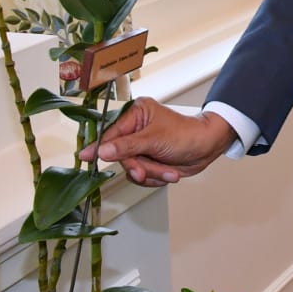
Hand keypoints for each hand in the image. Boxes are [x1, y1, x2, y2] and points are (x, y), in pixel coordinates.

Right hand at [78, 97, 237, 186]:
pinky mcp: (149, 160)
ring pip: (131, 168)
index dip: (99, 147)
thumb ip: (126, 146)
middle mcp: (136, 129)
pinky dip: (154, 178)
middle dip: (137, 166)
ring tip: (168, 170)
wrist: (208, 148)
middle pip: (120, 155)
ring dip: (150, 173)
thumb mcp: (154, 140)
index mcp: (136, 114)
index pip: (110, 133)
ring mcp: (142, 146)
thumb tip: (102, 151)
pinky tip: (168, 172)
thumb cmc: (186, 135)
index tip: (84, 156)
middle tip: (145, 171)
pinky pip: (140, 176)